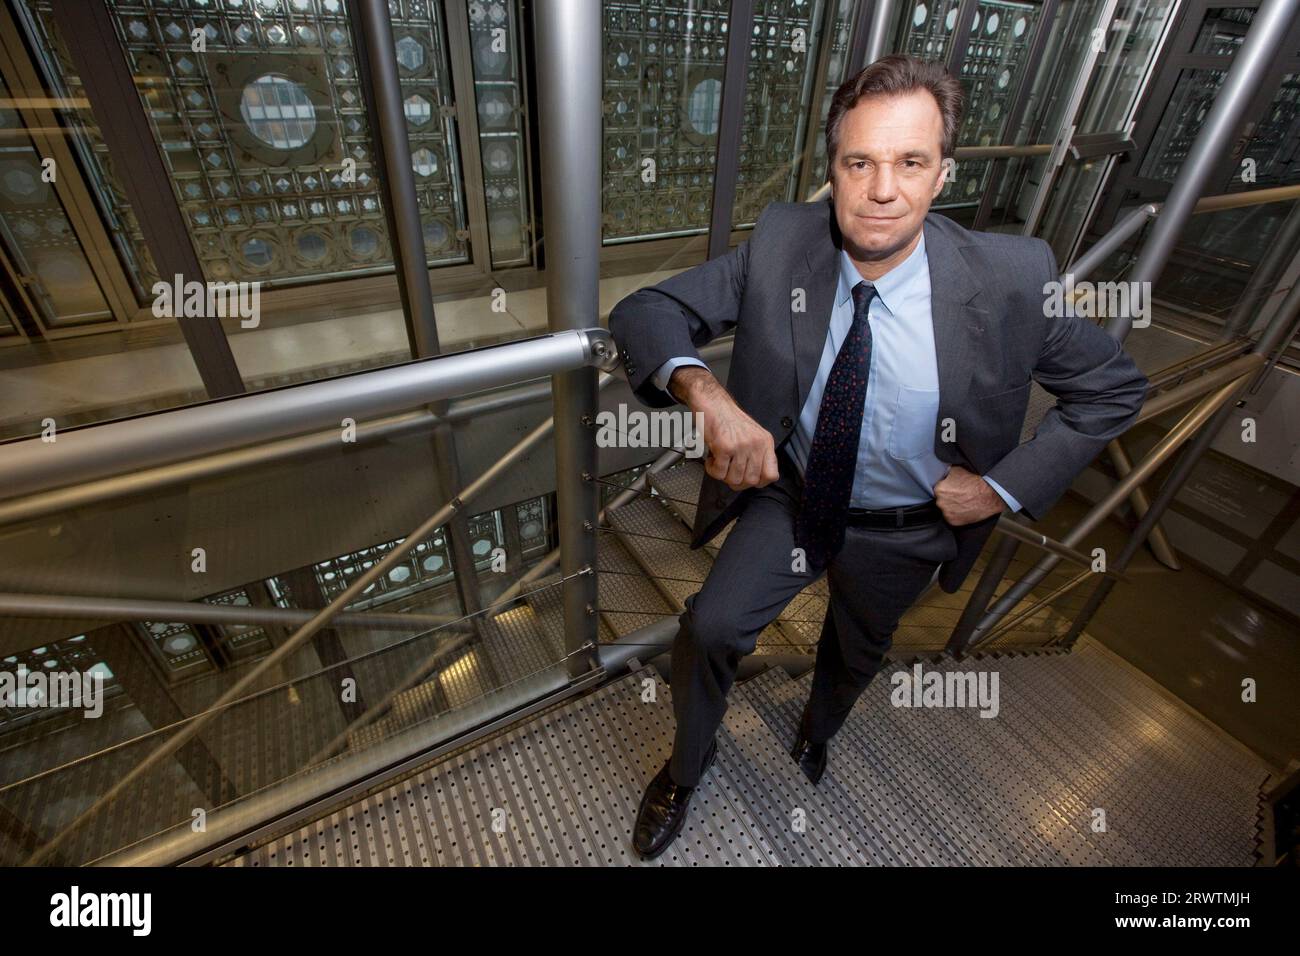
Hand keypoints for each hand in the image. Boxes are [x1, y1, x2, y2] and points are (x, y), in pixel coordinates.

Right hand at [670, 366, 778, 490]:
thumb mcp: (752, 434)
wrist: (712, 402)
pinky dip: (712, 470)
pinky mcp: (724, 447)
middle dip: (736, 481)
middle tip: (727, 471)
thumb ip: (757, 454)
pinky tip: (711, 459)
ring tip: (718, 462)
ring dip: (722, 475)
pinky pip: (719, 472)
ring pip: (734, 479)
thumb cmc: (728, 418)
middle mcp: (756, 444)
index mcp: (765, 442)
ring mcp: (741, 446)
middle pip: (751, 481)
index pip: (772, 475)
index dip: (759, 482)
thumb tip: (755, 479)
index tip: (747, 477)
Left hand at [933, 465, 1006, 524]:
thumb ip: (946, 474)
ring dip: (952, 507)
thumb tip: (943, 474)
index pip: (938, 489)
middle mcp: (941, 502)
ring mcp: (947, 513)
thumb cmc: (975, 481)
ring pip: (946, 510)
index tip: (953, 488)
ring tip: (964, 502)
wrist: (990, 494)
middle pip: (941, 500)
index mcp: (939, 489)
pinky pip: (952, 518)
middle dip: (948, 498)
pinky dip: (957, 515)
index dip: (946, 488)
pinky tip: (965, 509)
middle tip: (959, 495)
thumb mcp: (957, 469)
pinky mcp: (953, 522)